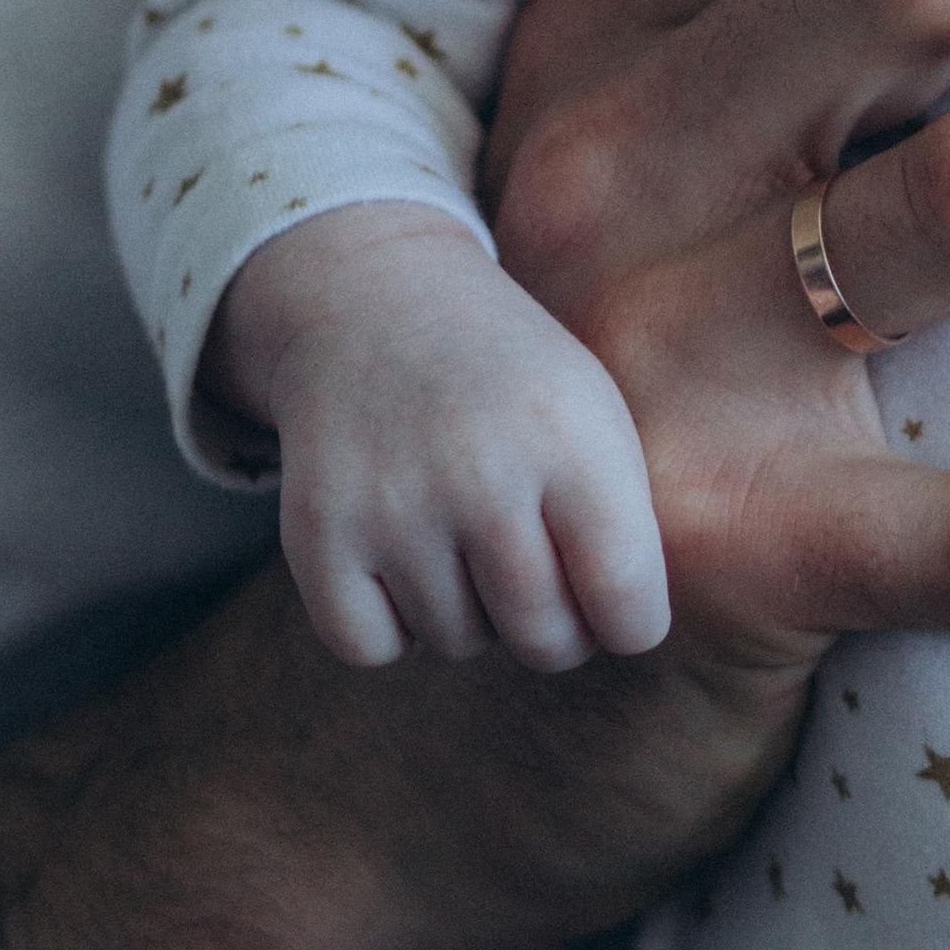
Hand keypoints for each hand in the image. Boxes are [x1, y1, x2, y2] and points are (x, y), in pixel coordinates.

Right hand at [213, 205, 673, 672]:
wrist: (377, 302)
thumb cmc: (510, 380)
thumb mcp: (593, 411)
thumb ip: (622, 523)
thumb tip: (622, 641)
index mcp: (572, 438)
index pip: (630, 609)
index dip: (630, 622)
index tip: (617, 599)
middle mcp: (482, 474)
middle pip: (545, 641)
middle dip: (554, 627)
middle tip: (538, 565)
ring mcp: (393, 507)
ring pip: (461, 643)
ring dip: (471, 609)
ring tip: (461, 523)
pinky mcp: (319, 535)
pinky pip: (373, 647)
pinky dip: (390, 622)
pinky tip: (400, 549)